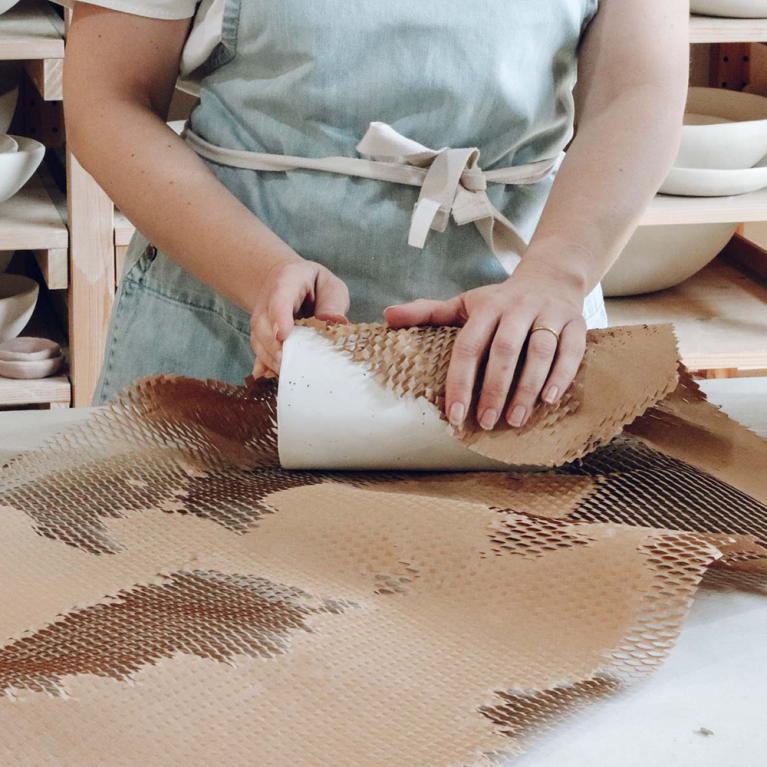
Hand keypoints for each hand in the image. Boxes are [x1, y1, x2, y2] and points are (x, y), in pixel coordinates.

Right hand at [251, 259, 349, 378]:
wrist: (289, 282)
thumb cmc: (316, 286)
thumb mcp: (330, 287)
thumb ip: (332, 304)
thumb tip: (337, 323)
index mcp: (287, 281)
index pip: (280, 299)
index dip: (280, 317)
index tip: (283, 336)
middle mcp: (267, 301)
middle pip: (264, 323)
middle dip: (273, 345)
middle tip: (287, 364)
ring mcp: (261, 318)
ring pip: (258, 339)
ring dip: (270, 358)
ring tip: (286, 375)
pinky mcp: (260, 335)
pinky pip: (258, 350)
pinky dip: (263, 364)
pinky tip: (268, 377)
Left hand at [384, 260, 587, 429]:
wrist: (552, 276)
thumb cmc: (502, 300)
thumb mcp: (465, 303)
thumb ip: (428, 313)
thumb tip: (386, 317)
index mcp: (488, 307)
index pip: (469, 346)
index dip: (460, 381)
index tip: (454, 414)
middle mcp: (518, 308)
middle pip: (504, 350)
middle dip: (493, 389)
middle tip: (486, 422)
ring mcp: (549, 314)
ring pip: (539, 351)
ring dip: (527, 387)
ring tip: (516, 419)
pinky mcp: (576, 322)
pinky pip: (571, 350)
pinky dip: (561, 375)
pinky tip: (549, 400)